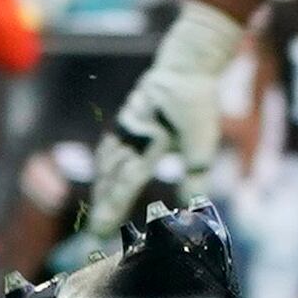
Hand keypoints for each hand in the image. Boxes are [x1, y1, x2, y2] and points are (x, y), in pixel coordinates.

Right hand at [81, 0, 248, 247]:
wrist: (186, 64)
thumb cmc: (197, 104)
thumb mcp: (203, 141)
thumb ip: (195, 176)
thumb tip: (194, 207)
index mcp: (147, 144)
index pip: (125, 185)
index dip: (111, 211)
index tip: (99, 233)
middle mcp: (128, 138)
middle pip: (111, 179)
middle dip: (103, 207)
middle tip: (94, 233)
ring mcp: (123, 128)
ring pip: (107, 165)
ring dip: (102, 190)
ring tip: (99, 211)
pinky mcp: (125, 120)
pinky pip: (109, 149)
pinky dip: (104, 168)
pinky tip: (103, 176)